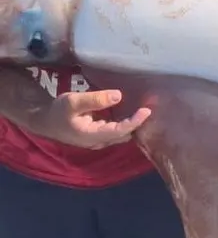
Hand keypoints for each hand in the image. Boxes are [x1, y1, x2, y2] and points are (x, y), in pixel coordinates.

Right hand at [36, 90, 150, 149]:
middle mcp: (98, 141)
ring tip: (145, 108)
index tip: (147, 110)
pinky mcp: (99, 134)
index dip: (134, 122)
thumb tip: (119, 96)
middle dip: (137, 124)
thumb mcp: (74, 101)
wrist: (46, 120)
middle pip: (124, 134)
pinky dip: (126, 122)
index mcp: (92, 135)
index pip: (119, 131)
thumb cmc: (59, 111)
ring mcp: (99, 140)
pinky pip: (117, 130)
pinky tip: (132, 110)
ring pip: (121, 134)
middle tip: (151, 107)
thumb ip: (95, 100)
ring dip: (133, 123)